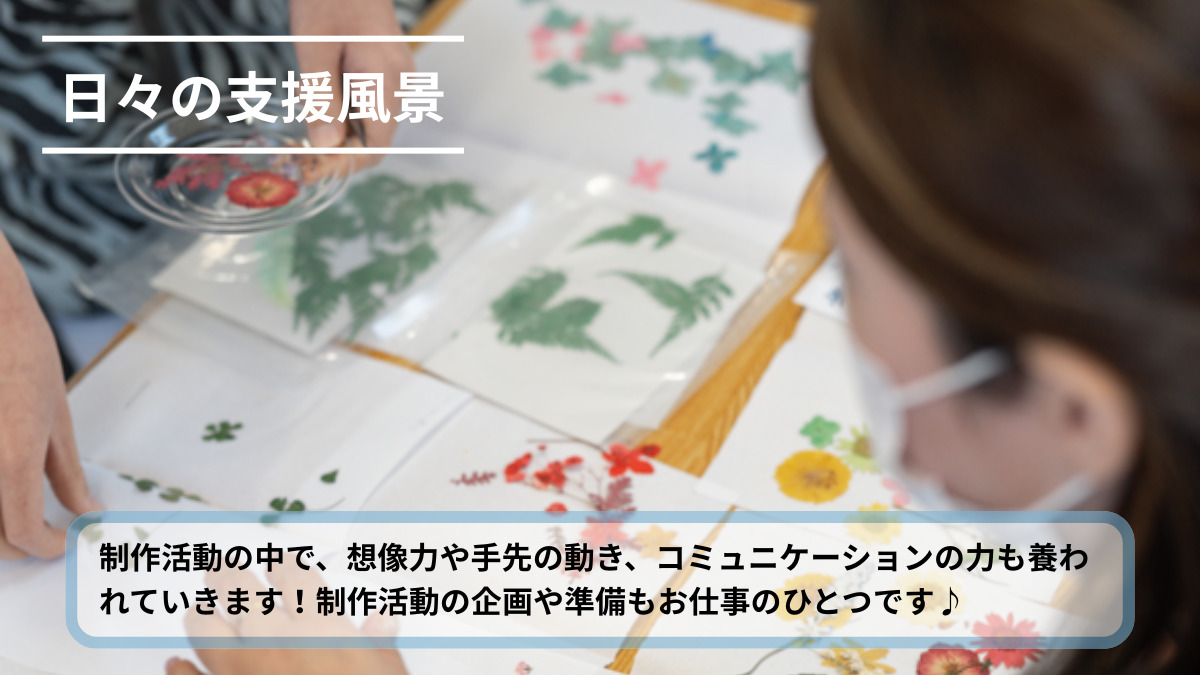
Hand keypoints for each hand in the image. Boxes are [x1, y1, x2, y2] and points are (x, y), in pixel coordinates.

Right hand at [0, 233, 99, 559]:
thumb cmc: (21, 354)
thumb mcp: (57, 417)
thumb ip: (67, 474)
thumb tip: (87, 511)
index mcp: (11, 461)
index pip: (23, 533)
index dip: (47, 546)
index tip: (64, 541)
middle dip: (20, 544)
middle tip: (46, 532)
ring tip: (21, 511)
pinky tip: (2, 484)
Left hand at [166, 565, 407, 674]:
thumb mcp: (387, 672)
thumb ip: (379, 646)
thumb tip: (383, 622)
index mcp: (320, 628)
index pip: (295, 577)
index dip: (285, 564)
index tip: (280, 560)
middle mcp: (276, 640)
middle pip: (241, 589)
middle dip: (229, 575)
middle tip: (221, 567)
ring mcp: (243, 669)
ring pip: (206, 627)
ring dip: (201, 613)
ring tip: (199, 606)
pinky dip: (180, 671)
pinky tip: (174, 665)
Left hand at [290, 0, 415, 168]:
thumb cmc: (327, 0)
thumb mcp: (314, 49)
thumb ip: (322, 100)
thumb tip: (325, 146)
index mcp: (386, 82)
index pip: (375, 148)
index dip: (344, 164)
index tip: (311, 165)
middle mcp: (400, 85)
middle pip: (374, 139)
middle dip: (338, 148)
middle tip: (299, 148)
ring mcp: (398, 77)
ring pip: (370, 123)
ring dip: (339, 129)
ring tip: (306, 110)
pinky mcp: (388, 70)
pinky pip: (369, 104)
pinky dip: (345, 110)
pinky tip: (320, 92)